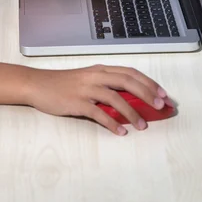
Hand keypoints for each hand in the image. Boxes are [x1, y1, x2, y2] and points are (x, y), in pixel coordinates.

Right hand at [24, 64, 170, 135]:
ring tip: (143, 126)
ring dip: (132, 112)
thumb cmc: (64, 84)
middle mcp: (96, 76)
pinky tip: (120, 132)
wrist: (38, 84)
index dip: (149, 83)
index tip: (162, 94)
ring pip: (115, 97)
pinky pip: (98, 113)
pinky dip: (111, 123)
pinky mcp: (77, 102)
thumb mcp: (88, 80)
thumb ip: (107, 87)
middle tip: (160, 106)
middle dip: (147, 94)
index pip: (131, 73)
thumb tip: (131, 101)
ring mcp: (86, 89)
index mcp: (101, 69)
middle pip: (128, 81)